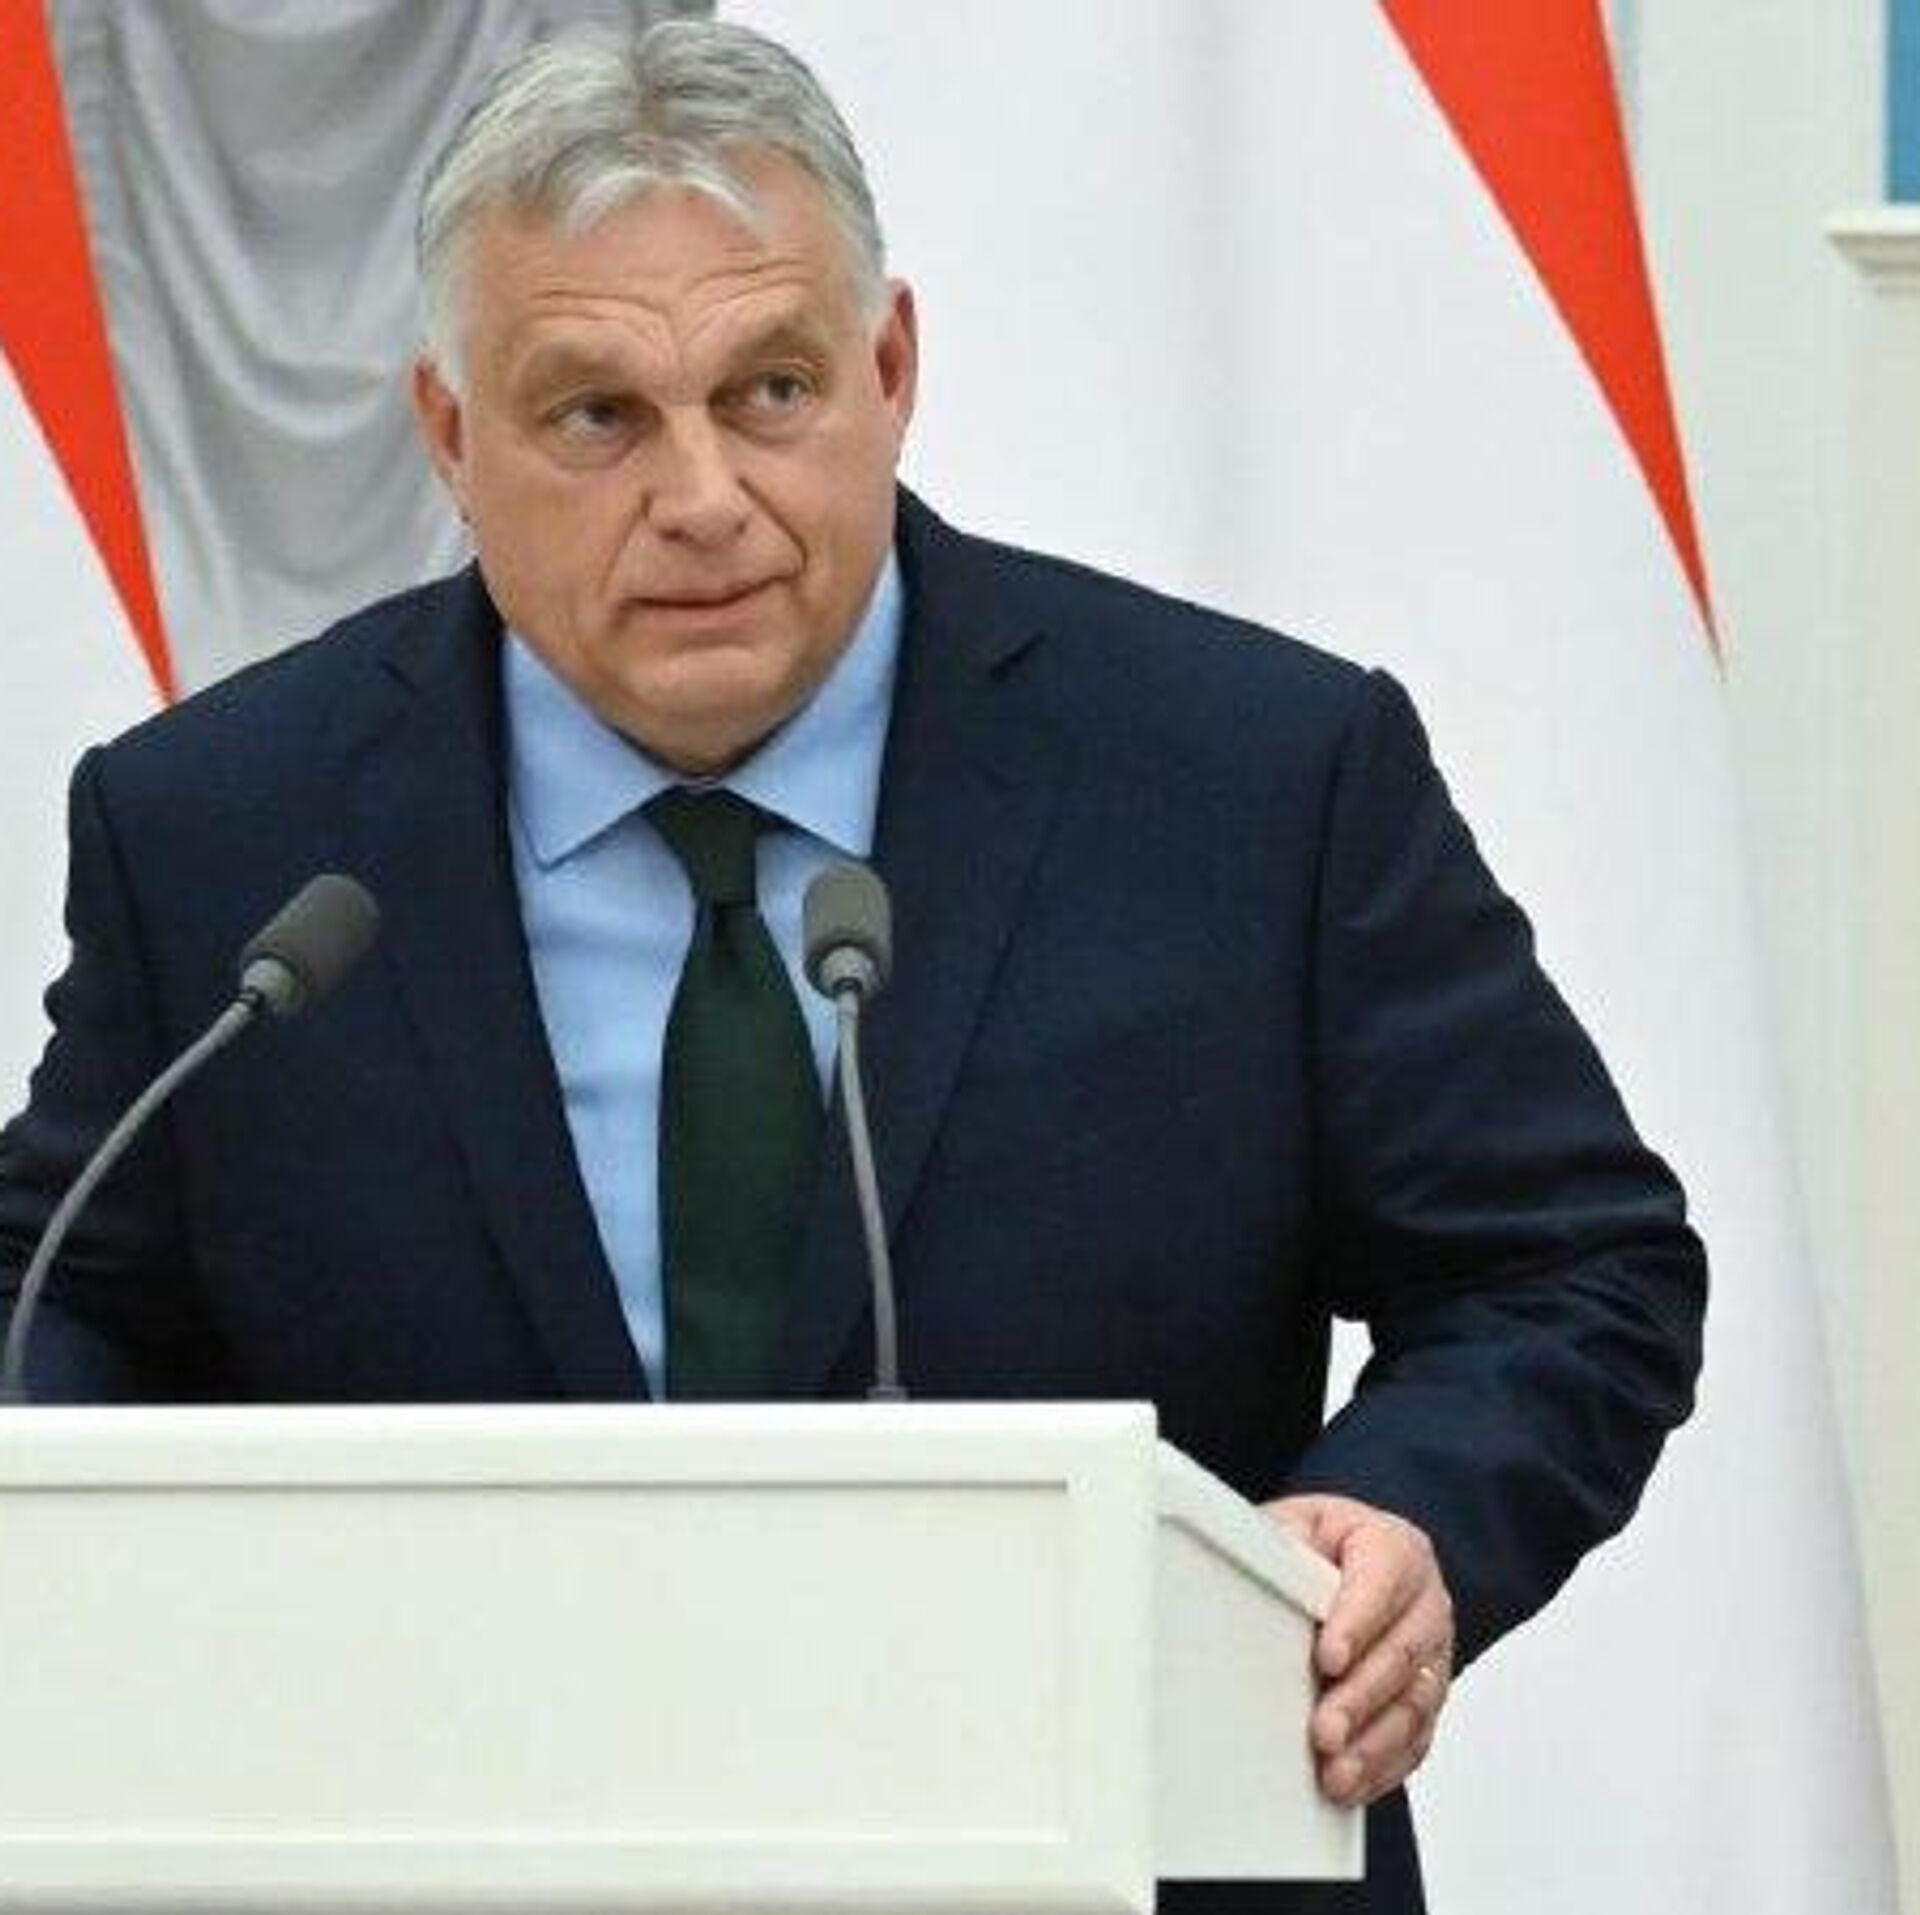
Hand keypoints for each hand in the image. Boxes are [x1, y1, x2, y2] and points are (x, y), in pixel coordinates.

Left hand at [1265, 1492, 1454, 1807]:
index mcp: (1396, 1548)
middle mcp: (1425, 1602)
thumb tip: (1248, 1564)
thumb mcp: (1297, 1526)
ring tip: (1335, 1773)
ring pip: (1414, 1705)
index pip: (1382, 1582)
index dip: (1356, 1623)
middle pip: (1402, 1653)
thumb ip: (1283, 1544)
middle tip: (1324, 1732)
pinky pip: (1415, 1739)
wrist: (1347, 1559)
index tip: (1326, 1659)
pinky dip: (1382, 1766)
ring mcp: (1433, 1653)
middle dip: (1360, 1698)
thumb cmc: (1317, 1543)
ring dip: (1373, 1744)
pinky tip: (1352, 1784)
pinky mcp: (1426, 1697)